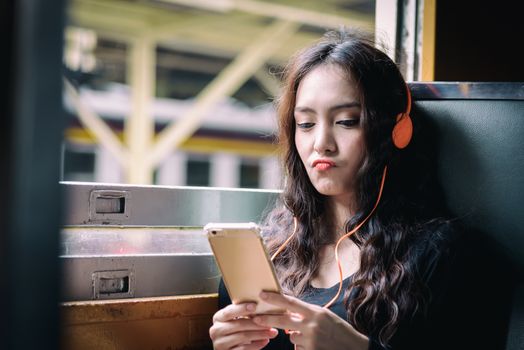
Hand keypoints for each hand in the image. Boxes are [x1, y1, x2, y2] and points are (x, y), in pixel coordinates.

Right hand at [209, 302, 278, 349]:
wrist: (230, 348)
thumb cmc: (236, 330)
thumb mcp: (236, 320)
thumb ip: (243, 313)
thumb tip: (262, 303)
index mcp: (218, 318)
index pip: (230, 311)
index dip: (242, 308)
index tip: (255, 306)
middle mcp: (216, 330)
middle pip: (238, 324)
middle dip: (257, 323)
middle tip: (270, 322)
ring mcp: (219, 343)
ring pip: (243, 336)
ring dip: (260, 334)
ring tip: (272, 332)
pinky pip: (243, 349)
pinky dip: (256, 345)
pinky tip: (266, 341)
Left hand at [252, 292, 368, 349]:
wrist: (353, 347)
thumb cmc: (338, 330)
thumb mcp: (324, 316)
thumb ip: (307, 313)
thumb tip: (288, 311)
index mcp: (315, 312)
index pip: (290, 302)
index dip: (274, 298)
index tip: (262, 295)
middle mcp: (311, 324)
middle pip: (283, 319)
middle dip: (267, 319)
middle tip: (255, 318)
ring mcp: (310, 339)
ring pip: (291, 336)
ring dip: (295, 336)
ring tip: (313, 336)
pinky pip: (297, 347)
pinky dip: (302, 346)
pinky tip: (315, 345)